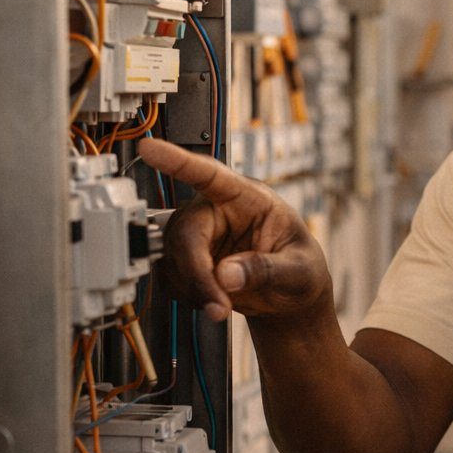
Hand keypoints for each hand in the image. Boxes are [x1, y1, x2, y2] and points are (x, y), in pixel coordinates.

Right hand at [138, 139, 331, 322]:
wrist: (290, 295)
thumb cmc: (301, 270)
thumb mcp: (298, 270)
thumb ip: (266, 270)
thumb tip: (227, 275)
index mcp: (249, 199)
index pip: (211, 175)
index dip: (179, 161)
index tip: (151, 148)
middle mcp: (217, 211)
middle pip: (185, 232)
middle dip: (198, 274)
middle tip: (218, 305)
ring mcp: (198, 234)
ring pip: (171, 256)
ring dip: (194, 288)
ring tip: (224, 303)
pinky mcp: (185, 259)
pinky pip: (169, 275)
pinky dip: (187, 295)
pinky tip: (211, 298)